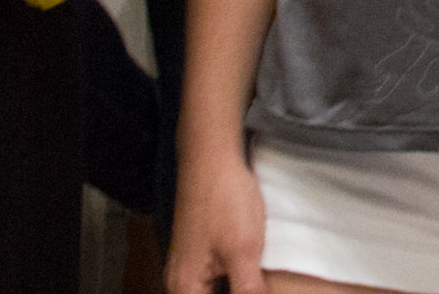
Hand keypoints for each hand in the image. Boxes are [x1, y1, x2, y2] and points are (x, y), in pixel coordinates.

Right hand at [163, 135, 269, 292]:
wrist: (211, 158)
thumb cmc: (223, 200)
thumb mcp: (243, 252)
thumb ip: (247, 290)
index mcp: (185, 289)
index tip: (255, 289)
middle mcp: (180, 281)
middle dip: (237, 292)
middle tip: (258, 282)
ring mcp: (188, 265)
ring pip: (213, 290)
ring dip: (234, 287)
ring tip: (257, 279)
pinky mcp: (199, 251)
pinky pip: (213, 278)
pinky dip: (232, 279)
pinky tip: (252, 271)